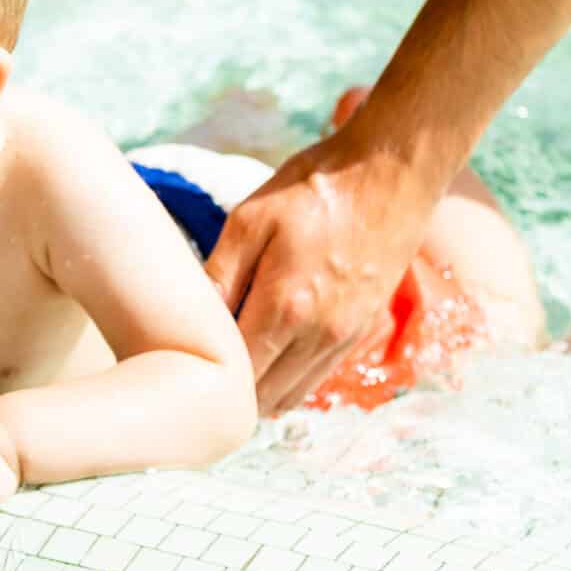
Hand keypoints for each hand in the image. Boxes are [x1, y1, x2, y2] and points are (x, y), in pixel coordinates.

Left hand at [204, 127, 437, 412]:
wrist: (391, 174)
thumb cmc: (314, 189)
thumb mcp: (250, 220)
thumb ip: (219, 277)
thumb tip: (190, 322)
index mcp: (286, 307)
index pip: (234, 375)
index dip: (202, 373)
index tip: (180, 357)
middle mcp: (320, 335)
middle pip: (261, 396)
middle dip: (226, 388)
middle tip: (197, 362)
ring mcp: (345, 338)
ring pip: (290, 395)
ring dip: (257, 389)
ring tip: (228, 360)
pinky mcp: (360, 333)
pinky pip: (315, 379)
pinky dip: (287, 379)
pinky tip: (265, 353)